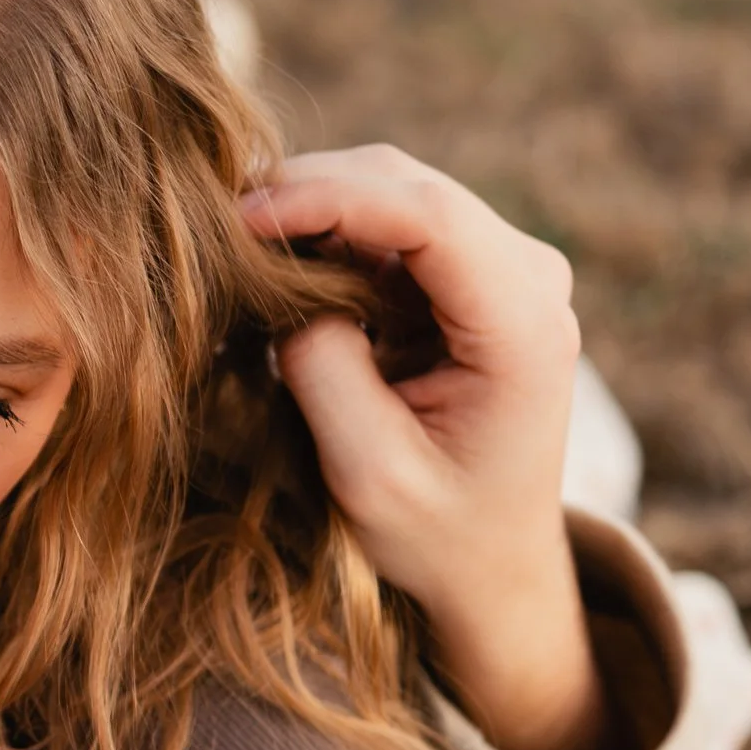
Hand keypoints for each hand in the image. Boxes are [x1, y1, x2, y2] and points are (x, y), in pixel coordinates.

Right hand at [245, 146, 613, 749]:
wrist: (497, 565)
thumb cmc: (440, 537)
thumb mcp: (371, 473)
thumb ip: (326, 371)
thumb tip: (287, 292)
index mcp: (524, 325)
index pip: (426, 215)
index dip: (328, 197)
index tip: (242, 219)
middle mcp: (532, 277)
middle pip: (408, 184)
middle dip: (309, 189)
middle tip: (219, 229)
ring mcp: (507, 269)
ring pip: (395, 192)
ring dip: (316, 209)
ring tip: (241, 252)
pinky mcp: (474, 276)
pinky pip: (393, 225)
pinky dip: (331, 234)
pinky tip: (280, 268)